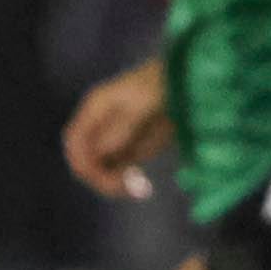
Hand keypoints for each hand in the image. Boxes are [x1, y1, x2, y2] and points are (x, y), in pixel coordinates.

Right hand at [62, 59, 172, 200]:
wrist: (195, 81)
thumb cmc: (167, 83)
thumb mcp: (144, 103)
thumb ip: (122, 127)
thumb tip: (101, 152)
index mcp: (96, 109)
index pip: (75, 142)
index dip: (83, 163)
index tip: (104, 177)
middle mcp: (101, 125)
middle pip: (86, 160)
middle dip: (101, 178)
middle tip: (127, 188)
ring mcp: (116, 138)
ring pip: (101, 170)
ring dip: (115, 183)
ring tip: (140, 189)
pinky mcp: (134, 149)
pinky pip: (120, 172)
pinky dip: (128, 182)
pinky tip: (145, 186)